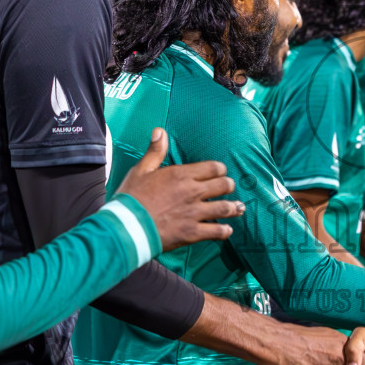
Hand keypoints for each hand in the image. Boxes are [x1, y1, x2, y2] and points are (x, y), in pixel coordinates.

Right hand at [117, 128, 242, 250]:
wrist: (126, 226)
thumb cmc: (131, 198)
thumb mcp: (141, 170)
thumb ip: (155, 151)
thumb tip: (160, 131)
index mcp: (181, 175)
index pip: (214, 167)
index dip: (220, 169)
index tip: (219, 173)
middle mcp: (193, 192)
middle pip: (224, 186)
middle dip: (229, 186)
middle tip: (229, 188)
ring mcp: (195, 213)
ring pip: (225, 208)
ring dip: (233, 208)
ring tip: (238, 208)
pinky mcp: (193, 233)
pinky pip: (217, 231)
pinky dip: (225, 231)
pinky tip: (227, 230)